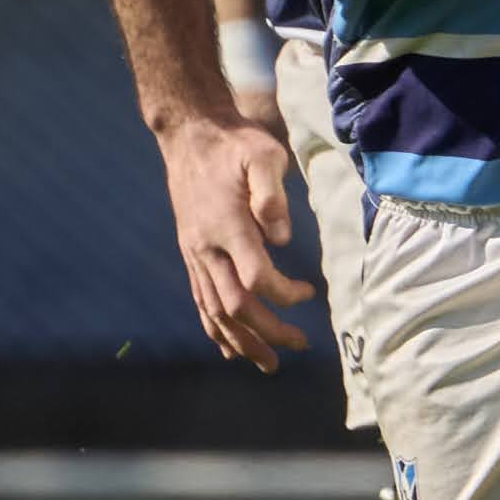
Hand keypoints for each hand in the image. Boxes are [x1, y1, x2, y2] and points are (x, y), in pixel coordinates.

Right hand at [162, 110, 314, 369]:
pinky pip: (200, 301)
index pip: (254, 277)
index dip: (284, 293)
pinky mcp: (191, 254)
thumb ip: (272, 195)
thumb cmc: (233, 144)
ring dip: (241, 342)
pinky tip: (229, 347)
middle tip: (300, 344)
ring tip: (267, 363)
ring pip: (214, 311)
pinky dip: (215, 329)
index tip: (308, 292)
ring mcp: (195, 254)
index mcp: (226, 225)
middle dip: (267, 332)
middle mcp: (206, 247)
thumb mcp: (262, 155)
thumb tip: (283, 238)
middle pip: (235, 306)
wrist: (190, 135)